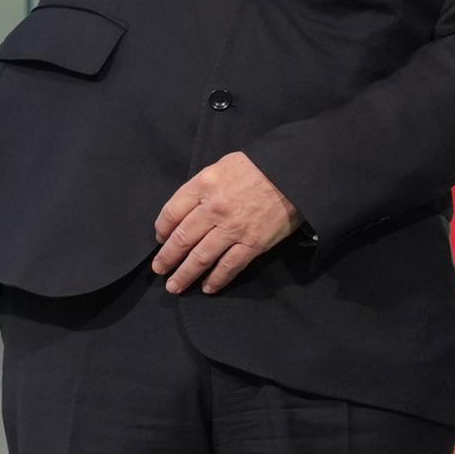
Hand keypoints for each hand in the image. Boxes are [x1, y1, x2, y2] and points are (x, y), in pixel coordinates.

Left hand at [150, 153, 300, 294]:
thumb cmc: (258, 167)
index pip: (171, 213)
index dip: (161, 230)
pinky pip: (229, 266)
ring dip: (185, 274)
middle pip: (182, 239)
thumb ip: (202, 187)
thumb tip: (185, 210)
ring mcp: (233, 229)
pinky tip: (208, 287)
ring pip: (201, 257)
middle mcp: (214, 209)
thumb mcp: (222, 166)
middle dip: (167, 258)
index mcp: (203, 186)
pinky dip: (216, 279)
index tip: (160, 239)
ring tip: (175, 286)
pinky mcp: (253, 243)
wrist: (294, 174)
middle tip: (159, 269)